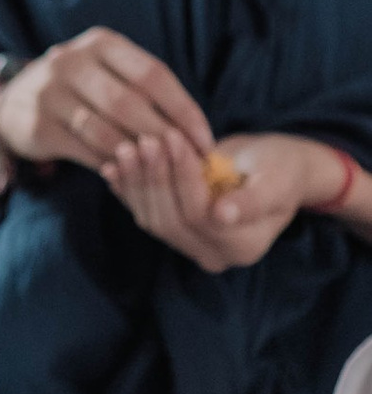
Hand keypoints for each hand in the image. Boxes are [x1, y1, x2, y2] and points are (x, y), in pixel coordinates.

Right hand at [0, 28, 212, 175]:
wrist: (13, 103)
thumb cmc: (81, 90)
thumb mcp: (107, 73)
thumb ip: (144, 92)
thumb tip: (196, 134)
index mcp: (100, 43)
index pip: (152, 75)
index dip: (183, 111)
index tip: (205, 142)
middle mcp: (70, 61)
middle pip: (129, 103)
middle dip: (164, 137)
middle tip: (189, 163)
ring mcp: (48, 93)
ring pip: (105, 131)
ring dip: (138, 156)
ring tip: (163, 172)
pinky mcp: (36, 126)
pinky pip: (84, 151)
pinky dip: (111, 165)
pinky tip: (130, 175)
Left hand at [104, 128, 344, 274]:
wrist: (273, 170)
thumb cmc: (281, 168)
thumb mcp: (277, 179)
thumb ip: (253, 200)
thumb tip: (223, 215)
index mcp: (245, 247)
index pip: (201, 215)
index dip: (183, 177)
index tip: (173, 137)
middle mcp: (215, 256)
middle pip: (171, 221)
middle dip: (154, 178)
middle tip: (144, 140)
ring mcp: (191, 248)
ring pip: (153, 221)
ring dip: (136, 183)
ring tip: (127, 147)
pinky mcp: (174, 233)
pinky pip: (145, 215)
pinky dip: (126, 191)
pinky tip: (111, 167)